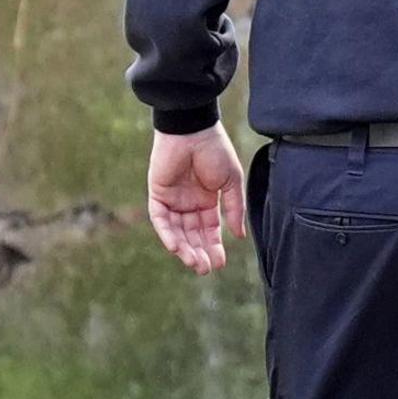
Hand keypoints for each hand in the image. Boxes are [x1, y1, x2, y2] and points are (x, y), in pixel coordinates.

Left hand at [146, 124, 247, 273]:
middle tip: (205, 269)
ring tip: (194, 263)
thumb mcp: (232, 182)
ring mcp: (173, 199)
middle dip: (199, 252)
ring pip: (177, 231)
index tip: (220, 263)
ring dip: (184, 248)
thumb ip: (234, 208)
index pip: (210, 229)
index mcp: (207, 199)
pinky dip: (167, 234)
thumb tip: (240, 235)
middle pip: (192, 234)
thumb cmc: (215, 150)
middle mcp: (189, 202)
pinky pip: (160, 219)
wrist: (194, 129)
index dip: (214, 246)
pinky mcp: (158, 194)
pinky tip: (177, 248)